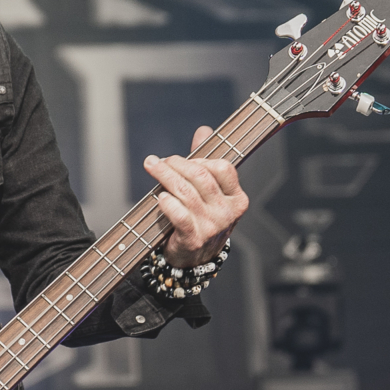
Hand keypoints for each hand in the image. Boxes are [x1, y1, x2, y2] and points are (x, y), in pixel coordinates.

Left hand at [144, 125, 248, 267]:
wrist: (194, 259)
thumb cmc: (200, 219)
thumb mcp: (209, 193)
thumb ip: (206, 161)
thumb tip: (203, 130)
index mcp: (237, 199)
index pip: (223, 168)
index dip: (200, 159)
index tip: (181, 160)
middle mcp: (228, 213)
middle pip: (201, 177)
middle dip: (176, 164)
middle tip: (159, 161)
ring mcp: (212, 226)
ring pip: (186, 193)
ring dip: (165, 176)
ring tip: (152, 167)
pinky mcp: (194, 238)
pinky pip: (179, 215)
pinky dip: (167, 203)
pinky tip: (159, 197)